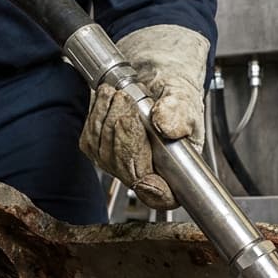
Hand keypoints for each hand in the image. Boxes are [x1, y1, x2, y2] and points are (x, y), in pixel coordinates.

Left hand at [80, 25, 209, 209]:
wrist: (155, 81)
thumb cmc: (175, 95)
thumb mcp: (186, 98)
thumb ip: (179, 112)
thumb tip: (167, 126)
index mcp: (177, 169)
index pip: (165, 196)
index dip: (156, 194)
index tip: (147, 181)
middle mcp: (146, 172)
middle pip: (128, 169)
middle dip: (125, 133)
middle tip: (127, 101)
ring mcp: (120, 164)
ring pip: (106, 152)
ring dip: (109, 117)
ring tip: (120, 93)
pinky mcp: (99, 149)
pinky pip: (91, 139)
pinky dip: (97, 114)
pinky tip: (108, 98)